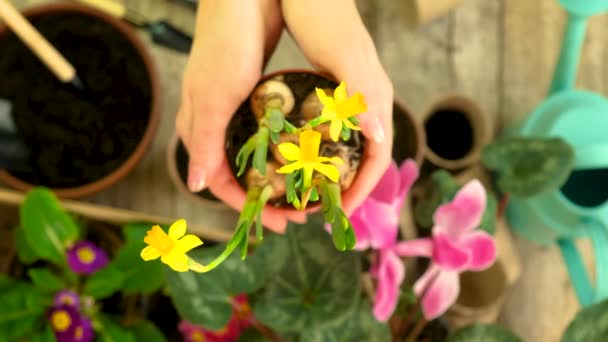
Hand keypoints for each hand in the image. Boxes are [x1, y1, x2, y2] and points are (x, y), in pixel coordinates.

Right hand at [176, 0, 304, 232]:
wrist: (239, 1)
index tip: (281, 224)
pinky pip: (264, 134)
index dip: (250, 208)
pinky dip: (281, 150)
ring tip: (304, 189)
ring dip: (276, 175)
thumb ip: (204, 143)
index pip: (221, 184)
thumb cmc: (223, 46)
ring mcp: (231, 110)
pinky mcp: (249, 95)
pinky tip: (302, 155)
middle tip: (299, 212)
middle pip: (239, 175)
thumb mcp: (213, 98)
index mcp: (198, 129)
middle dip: (268, 197)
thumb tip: (194, 186)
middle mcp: (212, 124)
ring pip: (253, 156)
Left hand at [281, 0, 393, 214]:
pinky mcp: (334, 90)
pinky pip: (333, 131)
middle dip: (349, 187)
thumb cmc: (323, 15)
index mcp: (375, 98)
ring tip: (312, 192)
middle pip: (366, 157)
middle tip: (323, 209)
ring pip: (350, 145)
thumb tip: (380, 140)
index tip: (340, 213)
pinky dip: (322, 151)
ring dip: (335, 172)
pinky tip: (301, 157)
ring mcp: (351, 96)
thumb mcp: (343, 55)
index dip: (363, 189)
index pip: (378, 156)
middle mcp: (368, 101)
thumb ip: (363, 94)